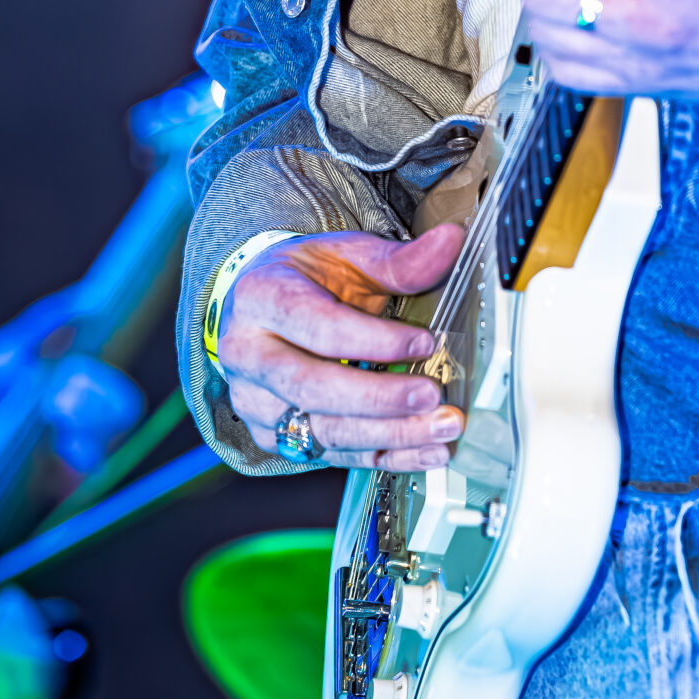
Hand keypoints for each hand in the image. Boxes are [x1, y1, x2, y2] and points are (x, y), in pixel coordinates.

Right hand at [217, 222, 465, 470]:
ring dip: (389, 434)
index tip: (424, 342)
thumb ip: (399, 260)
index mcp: (261, 299)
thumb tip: (450, 242)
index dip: (373, 339)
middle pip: (312, 387)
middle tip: (432, 397)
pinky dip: (384, 456)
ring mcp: (256, 402)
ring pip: (322, 430)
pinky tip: (425, 453)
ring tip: (441, 430)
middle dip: (379, 398)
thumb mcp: (349, 256)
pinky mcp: (274, 436)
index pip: (317, 326)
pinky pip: (332, 456)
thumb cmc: (307, 278)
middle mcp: (248, 355)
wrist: (264, 308)